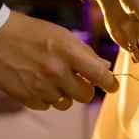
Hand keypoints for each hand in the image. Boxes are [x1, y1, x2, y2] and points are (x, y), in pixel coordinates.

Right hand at [0, 11, 117, 110]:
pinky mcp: (25, 96)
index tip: (112, 85)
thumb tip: (104, 67)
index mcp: (68, 52)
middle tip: (78, 80)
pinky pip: (47, 106)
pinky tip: (38, 83)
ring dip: (64, 94)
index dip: (110, 83)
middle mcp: (56, 71)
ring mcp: (40, 86)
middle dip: (85, 89)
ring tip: (53, 80)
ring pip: (66, 103)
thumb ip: (85, 53)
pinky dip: (46, 98)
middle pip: (86, 95)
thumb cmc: (30, 32)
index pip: (99, 75)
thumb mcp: (61, 35)